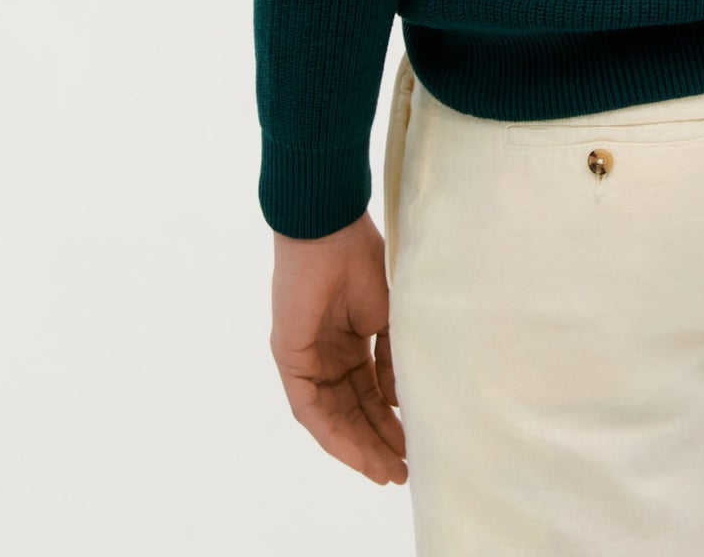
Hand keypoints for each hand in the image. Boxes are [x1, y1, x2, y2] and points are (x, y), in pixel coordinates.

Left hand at [268, 211, 406, 484]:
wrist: (331, 232)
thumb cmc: (363, 260)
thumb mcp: (389, 318)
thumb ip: (391, 361)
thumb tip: (396, 403)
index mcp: (352, 343)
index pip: (370, 394)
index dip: (390, 423)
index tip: (413, 449)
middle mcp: (328, 357)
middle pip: (352, 412)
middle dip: (376, 444)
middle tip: (402, 472)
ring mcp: (307, 360)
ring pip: (332, 418)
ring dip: (357, 447)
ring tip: (385, 472)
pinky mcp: (290, 359)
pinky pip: (309, 408)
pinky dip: (332, 433)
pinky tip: (355, 453)